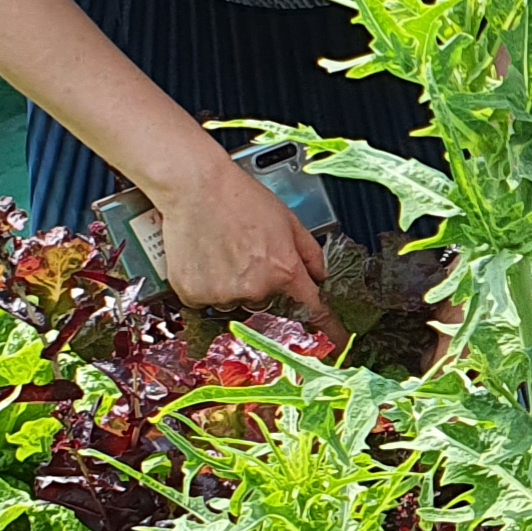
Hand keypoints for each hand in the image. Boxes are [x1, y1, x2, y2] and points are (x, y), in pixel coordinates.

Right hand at [146, 147, 325, 316]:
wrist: (195, 186)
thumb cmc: (240, 198)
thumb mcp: (289, 220)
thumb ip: (310, 253)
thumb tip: (320, 278)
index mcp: (283, 270)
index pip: (313, 309)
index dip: (328, 329)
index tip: (337, 344)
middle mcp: (255, 288)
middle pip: (266, 302)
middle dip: (260, 283)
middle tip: (245, 252)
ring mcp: (223, 294)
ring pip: (234, 301)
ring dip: (231, 285)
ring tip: (221, 251)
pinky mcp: (194, 294)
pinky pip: (206, 301)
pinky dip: (205, 285)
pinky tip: (205, 258)